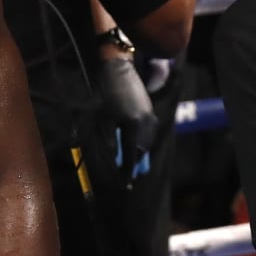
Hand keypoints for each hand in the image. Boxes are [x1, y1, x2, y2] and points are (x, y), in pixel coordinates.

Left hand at [97, 53, 156, 179]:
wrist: (120, 71)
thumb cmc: (107, 94)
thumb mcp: (104, 118)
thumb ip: (110, 140)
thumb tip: (114, 158)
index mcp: (133, 125)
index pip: (131, 155)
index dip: (128, 171)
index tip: (126, 184)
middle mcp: (146, 124)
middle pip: (141, 151)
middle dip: (134, 164)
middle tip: (127, 177)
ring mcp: (151, 118)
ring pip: (147, 143)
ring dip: (139, 154)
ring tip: (131, 164)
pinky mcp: (151, 113)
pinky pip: (149, 134)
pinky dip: (142, 143)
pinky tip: (135, 146)